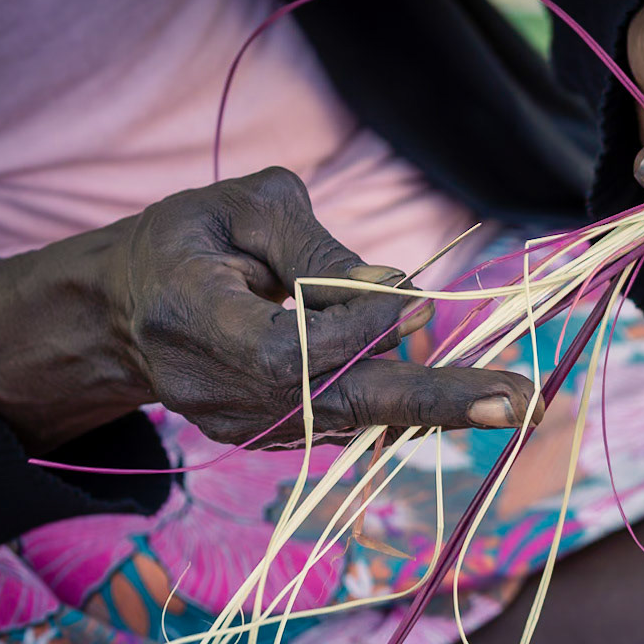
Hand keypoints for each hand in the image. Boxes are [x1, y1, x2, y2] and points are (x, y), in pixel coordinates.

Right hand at [0, 167, 538, 452]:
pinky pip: (341, 420)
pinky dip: (401, 406)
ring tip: (514, 400)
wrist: (125, 311)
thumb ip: (314, 247)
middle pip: (334, 403)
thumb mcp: (242, 208)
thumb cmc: (189, 239)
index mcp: (190, 315)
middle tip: (518, 401)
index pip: (285, 347)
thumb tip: (397, 290)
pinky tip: (458, 395)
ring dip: (433, 407)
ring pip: (347, 418)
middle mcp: (212, 387)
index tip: (420, 296)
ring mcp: (237, 423)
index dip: (354, 329)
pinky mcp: (261, 436)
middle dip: (431, 401)